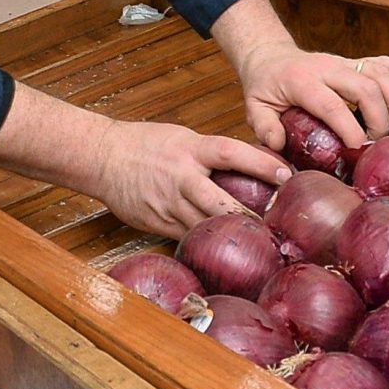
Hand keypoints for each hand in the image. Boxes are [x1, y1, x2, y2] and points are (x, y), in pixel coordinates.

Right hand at [91, 120, 292, 237]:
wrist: (102, 157)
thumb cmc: (145, 144)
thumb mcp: (182, 138)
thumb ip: (209, 154)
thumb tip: (247, 167)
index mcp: (190, 149)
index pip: (231, 153)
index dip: (260, 164)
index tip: (287, 174)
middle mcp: (181, 177)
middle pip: (221, 202)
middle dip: (249, 217)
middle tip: (278, 227)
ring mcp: (169, 204)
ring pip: (205, 227)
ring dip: (230, 235)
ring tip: (258, 246)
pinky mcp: (158, 224)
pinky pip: (187, 237)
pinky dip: (205, 242)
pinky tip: (222, 250)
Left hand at [232, 41, 388, 158]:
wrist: (270, 57)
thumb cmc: (264, 87)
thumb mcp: (254, 107)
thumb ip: (264, 127)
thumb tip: (278, 148)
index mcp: (302, 81)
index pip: (331, 104)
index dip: (350, 129)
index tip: (360, 152)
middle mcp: (328, 67)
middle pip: (365, 87)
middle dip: (381, 119)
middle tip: (383, 146)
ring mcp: (345, 62)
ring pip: (380, 74)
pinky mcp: (357, 62)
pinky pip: (387, 62)